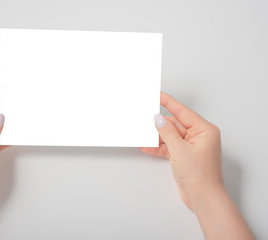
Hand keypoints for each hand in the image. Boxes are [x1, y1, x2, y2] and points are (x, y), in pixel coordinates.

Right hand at [141, 92, 222, 210]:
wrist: (203, 198)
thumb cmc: (201, 176)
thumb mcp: (179, 150)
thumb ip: (167, 132)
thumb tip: (159, 119)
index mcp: (204, 130)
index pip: (183, 112)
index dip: (169, 103)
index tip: (158, 95)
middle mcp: (199, 136)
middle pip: (175, 124)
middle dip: (159, 124)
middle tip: (144, 118)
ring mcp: (191, 146)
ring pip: (170, 136)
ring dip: (157, 136)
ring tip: (142, 133)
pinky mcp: (184, 156)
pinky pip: (169, 146)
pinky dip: (159, 147)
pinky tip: (146, 146)